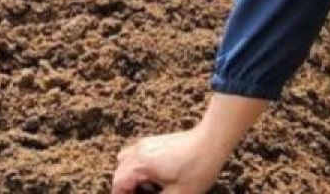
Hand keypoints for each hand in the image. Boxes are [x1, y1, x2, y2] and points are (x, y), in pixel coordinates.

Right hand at [112, 126, 232, 193]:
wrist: (211, 142)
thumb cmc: (197, 167)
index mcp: (141, 164)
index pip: (118, 183)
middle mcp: (139, 151)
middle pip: (120, 172)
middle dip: (125, 188)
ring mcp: (147, 144)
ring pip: (126, 161)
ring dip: (130, 177)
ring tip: (146, 190)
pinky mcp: (156, 142)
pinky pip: (136, 154)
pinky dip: (138, 167)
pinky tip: (154, 177)